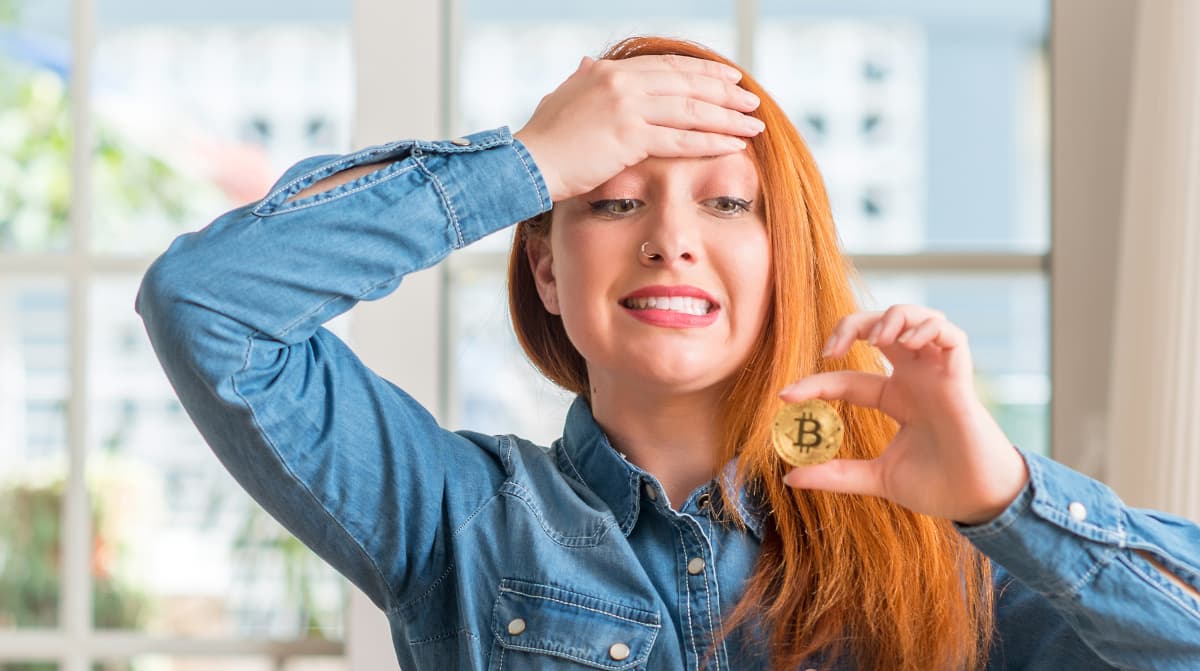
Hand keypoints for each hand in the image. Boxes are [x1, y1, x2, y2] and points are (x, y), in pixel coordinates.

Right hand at [514, 54, 762, 201]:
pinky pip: (680, 139)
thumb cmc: (542, 140)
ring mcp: (625, 106)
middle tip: (752, 102)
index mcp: (608, 71)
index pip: (668, 68)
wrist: (525, 163)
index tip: (729, 80)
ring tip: (754, 126)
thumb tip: (587, 64)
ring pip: (690, 110)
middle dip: (724, 94)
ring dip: (727, 118)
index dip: (702, 74)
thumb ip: (582, 80)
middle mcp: (620, 81)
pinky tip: (733, 145)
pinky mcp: (628, 136)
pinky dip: (710, 142)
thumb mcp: (563, 98)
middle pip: (686, 84)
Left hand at [780, 305, 1029, 524]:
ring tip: (875, 340)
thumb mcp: (877, 478)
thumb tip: (789, 478)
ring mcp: (938, 375)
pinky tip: (906, 343)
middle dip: (851, 325)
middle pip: (880, 328)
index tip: (785, 397)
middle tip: (830, 350)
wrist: (978, 503)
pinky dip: (927, 327)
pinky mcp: (961, 378)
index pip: (846, 378)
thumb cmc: (937, 486)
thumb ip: (835, 474)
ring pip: (916, 317)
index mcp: (894, 398)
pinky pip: (950, 334)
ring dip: (890, 317)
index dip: (815, 382)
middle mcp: (914, 379)